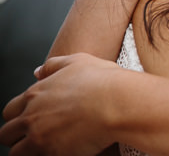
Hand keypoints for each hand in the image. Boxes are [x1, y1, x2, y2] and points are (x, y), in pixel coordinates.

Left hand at [0, 54, 119, 154]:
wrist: (118, 103)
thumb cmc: (103, 81)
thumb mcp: (78, 61)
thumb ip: (54, 65)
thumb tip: (38, 71)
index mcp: (35, 95)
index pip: (10, 111)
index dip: (19, 116)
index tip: (32, 119)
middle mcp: (32, 117)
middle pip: (6, 134)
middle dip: (17, 136)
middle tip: (36, 136)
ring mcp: (39, 138)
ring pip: (16, 152)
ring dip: (27, 150)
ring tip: (47, 147)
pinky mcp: (52, 154)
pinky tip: (62, 151)